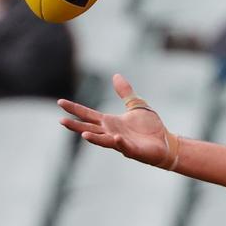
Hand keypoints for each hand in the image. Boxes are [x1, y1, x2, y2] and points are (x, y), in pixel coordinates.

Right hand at [58, 74, 177, 168]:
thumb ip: (125, 92)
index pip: (88, 115)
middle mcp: (111, 133)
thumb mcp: (136, 105)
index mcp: (110, 122)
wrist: (165, 142)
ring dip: (94, 138)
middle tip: (62, 120)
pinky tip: (116, 138)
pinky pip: (125, 147)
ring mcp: (121, 143)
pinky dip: (120, 143)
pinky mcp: (133, 150)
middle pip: (90, 128)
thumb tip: (116, 76)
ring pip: (103, 140)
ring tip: (83, 134)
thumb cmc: (150, 127)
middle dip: (76, 126)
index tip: (60, 102)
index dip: (75, 109)